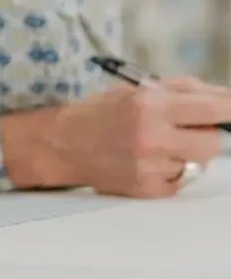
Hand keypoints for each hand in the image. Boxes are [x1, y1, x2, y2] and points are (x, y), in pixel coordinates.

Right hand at [44, 76, 230, 196]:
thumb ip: (182, 90)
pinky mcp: (148, 190)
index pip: (210, 109)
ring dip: (185, 153)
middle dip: (204, 134)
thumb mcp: (138, 89)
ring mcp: (150, 167)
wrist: (65, 144)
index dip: (229, 108)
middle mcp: (152, 137)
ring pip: (196, 163)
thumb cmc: (103, 111)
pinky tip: (146, 161)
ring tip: (157, 145)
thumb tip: (222, 97)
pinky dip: (170, 170)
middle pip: (211, 143)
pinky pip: (180, 179)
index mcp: (150, 105)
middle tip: (184, 129)